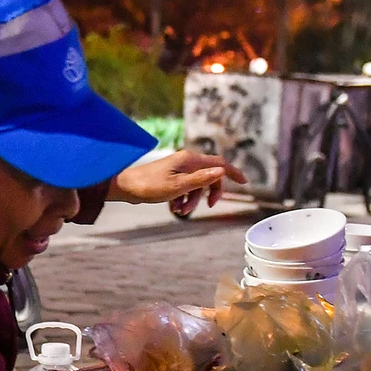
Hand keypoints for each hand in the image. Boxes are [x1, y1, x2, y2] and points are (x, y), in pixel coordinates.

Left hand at [109, 151, 245, 206]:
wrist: (126, 187)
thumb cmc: (149, 186)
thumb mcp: (178, 186)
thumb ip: (201, 179)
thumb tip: (220, 171)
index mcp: (190, 160)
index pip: (219, 162)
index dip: (233, 172)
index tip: (244, 183)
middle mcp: (186, 161)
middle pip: (209, 176)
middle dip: (209, 193)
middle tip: (207, 207)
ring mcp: (178, 169)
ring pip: (196, 186)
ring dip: (193, 200)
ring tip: (180, 210)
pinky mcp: (171, 178)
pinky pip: (185, 189)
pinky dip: (183, 199)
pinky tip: (174, 208)